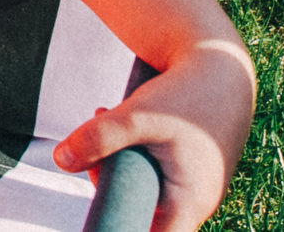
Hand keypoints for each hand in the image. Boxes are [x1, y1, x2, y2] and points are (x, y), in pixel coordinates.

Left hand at [51, 39, 255, 231]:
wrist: (222, 67)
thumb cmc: (185, 94)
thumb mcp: (135, 115)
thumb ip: (97, 138)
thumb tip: (61, 161)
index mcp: (189, 202)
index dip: (121, 229)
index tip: (101, 210)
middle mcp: (196, 203)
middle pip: (140, 211)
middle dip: (110, 179)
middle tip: (95, 149)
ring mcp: (193, 188)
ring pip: (143, 187)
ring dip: (118, 159)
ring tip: (104, 117)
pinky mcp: (188, 170)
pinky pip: (153, 172)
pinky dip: (133, 151)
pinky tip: (118, 120)